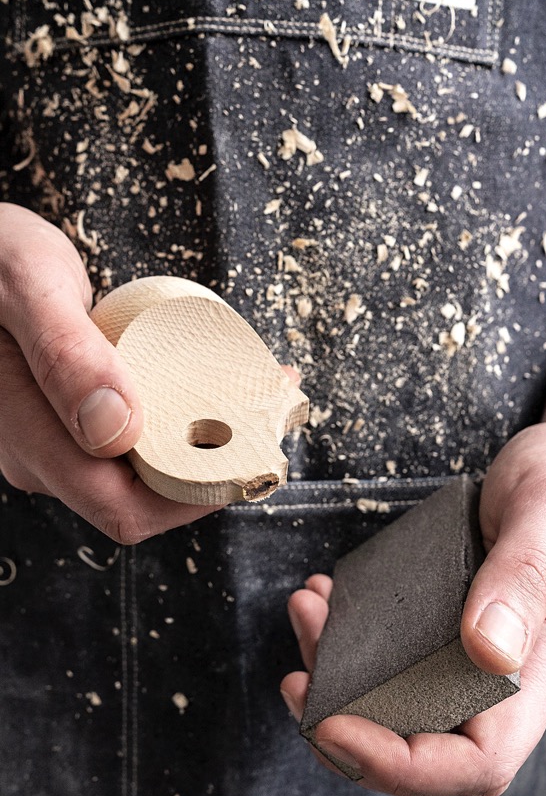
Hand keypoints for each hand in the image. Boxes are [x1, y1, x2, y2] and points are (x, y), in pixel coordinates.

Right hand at [0, 203, 219, 541]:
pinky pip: (134, 439)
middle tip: (268, 408)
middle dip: (214, 465)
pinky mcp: (68, 420)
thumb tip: (116, 429)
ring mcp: (55, 441)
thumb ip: (66, 354)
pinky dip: (180, 419)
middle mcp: (43, 456)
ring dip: (203, 440)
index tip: (249, 449)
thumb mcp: (28, 286)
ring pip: (142, 469)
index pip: (127, 509)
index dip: (197, 497)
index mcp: (30, 440)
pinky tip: (210, 383)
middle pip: (144, 496)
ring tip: (252, 388)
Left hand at [281, 422, 545, 795]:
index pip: (479, 759)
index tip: (335, 723)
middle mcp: (503, 669)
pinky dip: (346, 637)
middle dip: (349, 727)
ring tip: (308, 613)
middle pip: (426, 745)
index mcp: (539, 661)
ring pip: (398, 703)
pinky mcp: (445, 620)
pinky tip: (327, 597)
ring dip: (337, 674)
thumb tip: (485, 651)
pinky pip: (392, 654)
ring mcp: (470, 648)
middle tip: (297, 677)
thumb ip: (523, 577)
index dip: (404, 763)